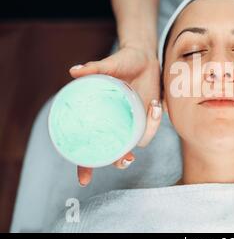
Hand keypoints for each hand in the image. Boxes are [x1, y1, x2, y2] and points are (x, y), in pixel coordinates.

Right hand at [69, 44, 161, 185]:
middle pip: (112, 153)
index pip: (87, 147)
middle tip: (127, 158)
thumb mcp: (109, 65)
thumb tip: (74, 70)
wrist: (143, 57)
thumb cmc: (122, 62)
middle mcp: (114, 125)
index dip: (84, 165)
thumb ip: (94, 68)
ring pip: (134, 144)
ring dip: (145, 133)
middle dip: (118, 161)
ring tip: (150, 107)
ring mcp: (131, 124)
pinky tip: (155, 105)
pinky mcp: (147, 119)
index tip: (84, 181)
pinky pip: (150, 130)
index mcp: (99, 118)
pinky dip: (154, 121)